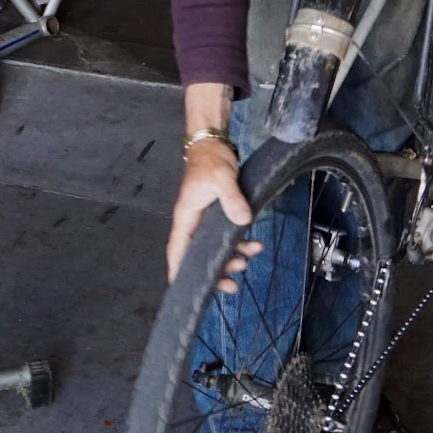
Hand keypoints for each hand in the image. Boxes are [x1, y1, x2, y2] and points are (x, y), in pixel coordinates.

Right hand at [166, 137, 251, 280]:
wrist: (214, 144)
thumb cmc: (210, 160)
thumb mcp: (221, 177)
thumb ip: (231, 199)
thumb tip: (243, 221)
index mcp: (187, 217)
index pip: (177, 249)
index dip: (178, 270)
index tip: (183, 288)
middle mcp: (194, 222)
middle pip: (198, 255)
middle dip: (215, 272)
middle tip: (232, 285)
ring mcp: (206, 220)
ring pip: (215, 249)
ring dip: (231, 259)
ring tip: (247, 264)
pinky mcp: (219, 215)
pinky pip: (228, 237)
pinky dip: (240, 244)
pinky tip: (255, 244)